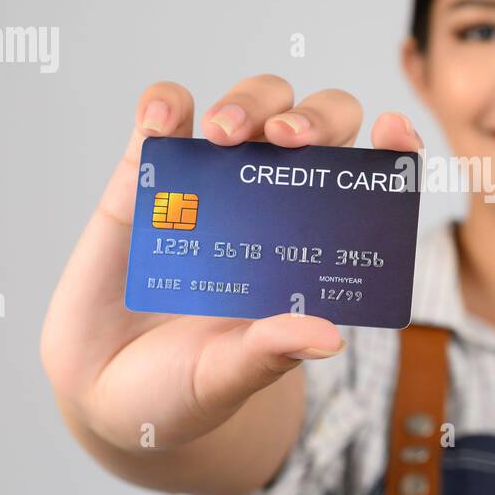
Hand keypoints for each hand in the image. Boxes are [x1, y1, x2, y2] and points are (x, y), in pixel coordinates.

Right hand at [40, 75, 422, 453]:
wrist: (100, 392)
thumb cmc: (182, 387)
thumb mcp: (228, 377)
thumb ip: (270, 355)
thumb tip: (330, 339)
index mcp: (312, 248)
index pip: (367, 182)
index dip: (390, 149)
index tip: (394, 134)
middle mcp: (271, 204)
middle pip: (314, 126)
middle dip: (314, 118)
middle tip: (289, 140)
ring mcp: (211, 182)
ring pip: (251, 105)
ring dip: (247, 103)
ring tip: (224, 135)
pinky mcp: (147, 178)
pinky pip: (163, 117)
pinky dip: (165, 101)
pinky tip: (162, 116)